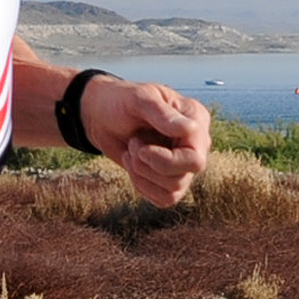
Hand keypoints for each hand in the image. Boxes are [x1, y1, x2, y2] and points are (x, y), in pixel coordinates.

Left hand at [82, 75, 213, 208]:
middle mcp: (196, 144)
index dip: (167, 161)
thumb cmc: (122, 101)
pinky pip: (164, 199)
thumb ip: (163, 114)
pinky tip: (133, 166)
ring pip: (173, 191)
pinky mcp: (170, 179)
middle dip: (150, 168)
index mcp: (196, 120)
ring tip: (131, 152)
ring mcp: (184, 164)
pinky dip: (142, 186)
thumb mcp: (139, 99)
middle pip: (183, 177)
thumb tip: (189, 130)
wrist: (103, 116)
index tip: (140, 148)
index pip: (195, 158)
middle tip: (133, 145)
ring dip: (142, 175)